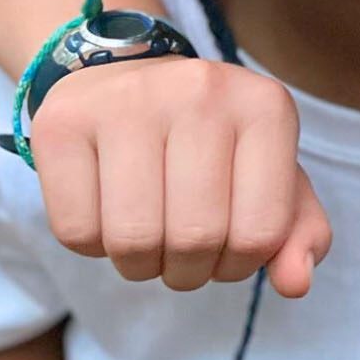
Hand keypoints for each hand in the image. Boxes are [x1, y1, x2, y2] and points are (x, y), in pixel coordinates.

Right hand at [29, 58, 331, 297]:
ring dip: (140, 265)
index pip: (260, 233)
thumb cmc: (210, 141)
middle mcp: (201, 91)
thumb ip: (297, 231)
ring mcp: (128, 100)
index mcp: (265, 106)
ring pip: (132, 240)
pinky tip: (107, 211)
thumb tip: (297, 284)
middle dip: (188, 270)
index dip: (241, 265)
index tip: (229, 248)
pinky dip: (92, 245)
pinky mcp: (63, 122)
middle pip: (194, 239)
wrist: (127, 75)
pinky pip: (76, 231)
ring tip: (148, 238)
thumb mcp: (269, 174)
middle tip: (183, 253)